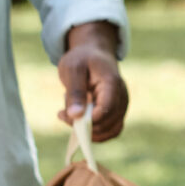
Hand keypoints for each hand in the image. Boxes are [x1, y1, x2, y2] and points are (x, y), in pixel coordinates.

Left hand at [56, 20, 129, 142]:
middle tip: (63, 113)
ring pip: (110, 131)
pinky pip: (110, 131)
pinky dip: (94, 132)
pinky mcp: (118, 112)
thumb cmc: (82, 59)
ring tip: (70, 115)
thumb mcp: (72, 69)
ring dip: (88, 130)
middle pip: (107, 123)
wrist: (93, 53)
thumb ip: (74, 92)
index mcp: (112, 83)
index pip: (106, 110)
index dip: (88, 120)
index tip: (67, 115)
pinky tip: (79, 120)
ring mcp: (122, 106)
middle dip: (83, 125)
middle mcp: (122, 96)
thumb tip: (76, 116)